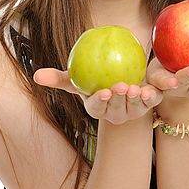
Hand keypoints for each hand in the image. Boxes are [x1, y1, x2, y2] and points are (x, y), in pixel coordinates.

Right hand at [32, 68, 165, 124]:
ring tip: (135, 87)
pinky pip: (152, 102)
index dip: (100, 102)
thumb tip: (36, 75)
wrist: (123, 74)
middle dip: (119, 100)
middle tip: (120, 86)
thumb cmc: (96, 78)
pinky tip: (152, 89)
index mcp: (98, 109)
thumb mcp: (78, 77)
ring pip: (135, 108)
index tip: (102, 92)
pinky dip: (153, 96)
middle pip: (117, 109)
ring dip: (136, 99)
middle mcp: (115, 114)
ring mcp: (133, 111)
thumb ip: (60, 78)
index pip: (97, 108)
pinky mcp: (150, 104)